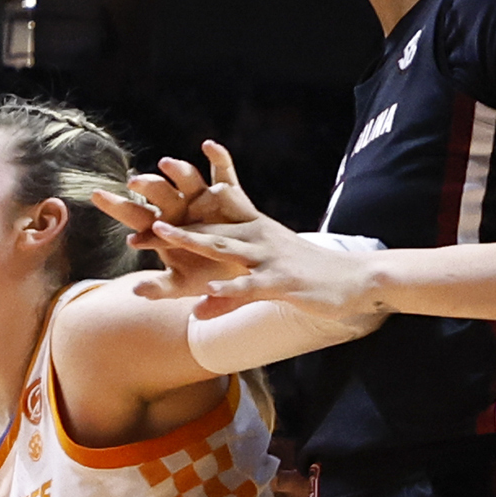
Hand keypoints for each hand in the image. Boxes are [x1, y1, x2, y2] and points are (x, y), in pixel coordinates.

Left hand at [94, 139, 256, 299]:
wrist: (237, 270)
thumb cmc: (202, 275)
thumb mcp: (182, 284)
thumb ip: (160, 287)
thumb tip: (136, 291)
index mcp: (161, 227)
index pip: (133, 213)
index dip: (115, 205)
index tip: (97, 194)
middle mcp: (178, 208)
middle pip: (159, 192)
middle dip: (147, 185)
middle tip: (134, 182)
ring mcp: (201, 199)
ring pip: (187, 179)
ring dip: (178, 171)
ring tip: (166, 164)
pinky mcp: (227, 195)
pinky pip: (223, 173)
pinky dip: (218, 157)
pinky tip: (210, 146)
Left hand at [135, 200, 389, 329]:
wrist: (356, 279)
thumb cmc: (307, 274)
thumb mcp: (268, 270)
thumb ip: (231, 287)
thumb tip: (202, 301)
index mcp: (251, 229)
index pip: (209, 215)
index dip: (175, 210)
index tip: (140, 196)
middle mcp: (256, 237)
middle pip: (207, 225)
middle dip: (172, 217)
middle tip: (139, 201)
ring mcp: (268, 258)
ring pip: (224, 247)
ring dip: (192, 239)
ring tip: (163, 233)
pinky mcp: (282, 281)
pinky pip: (250, 286)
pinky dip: (228, 289)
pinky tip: (207, 291)